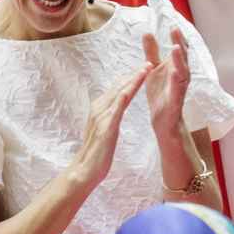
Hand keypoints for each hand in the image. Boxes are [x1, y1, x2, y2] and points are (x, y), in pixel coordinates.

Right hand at [67, 66, 149, 192]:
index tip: (143, 68)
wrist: (85, 170)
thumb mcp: (104, 130)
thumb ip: (109, 117)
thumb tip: (116, 108)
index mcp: (99, 109)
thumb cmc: (96, 153)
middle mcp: (99, 109)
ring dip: (132, 81)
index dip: (130, 78)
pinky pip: (114, 111)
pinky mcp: (105, 128)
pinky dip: (121, 99)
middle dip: (134, 74)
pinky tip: (129, 90)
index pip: (117, 89)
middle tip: (149, 62)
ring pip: (118, 94)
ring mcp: (101, 118)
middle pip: (119, 87)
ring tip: (145, 69)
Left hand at [142, 30, 190, 143]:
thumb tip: (147, 32)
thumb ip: (151, 52)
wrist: (162, 120)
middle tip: (175, 28)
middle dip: (180, 42)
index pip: (178, 48)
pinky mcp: (176, 99)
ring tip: (176, 47)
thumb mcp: (153, 69)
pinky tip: (174, 71)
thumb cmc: (161, 93)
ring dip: (180, 59)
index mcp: (176, 66)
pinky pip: (178, 88)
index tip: (172, 21)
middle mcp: (182, 74)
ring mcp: (180, 87)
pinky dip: (177, 79)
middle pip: (183, 56)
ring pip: (183, 70)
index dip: (176, 36)